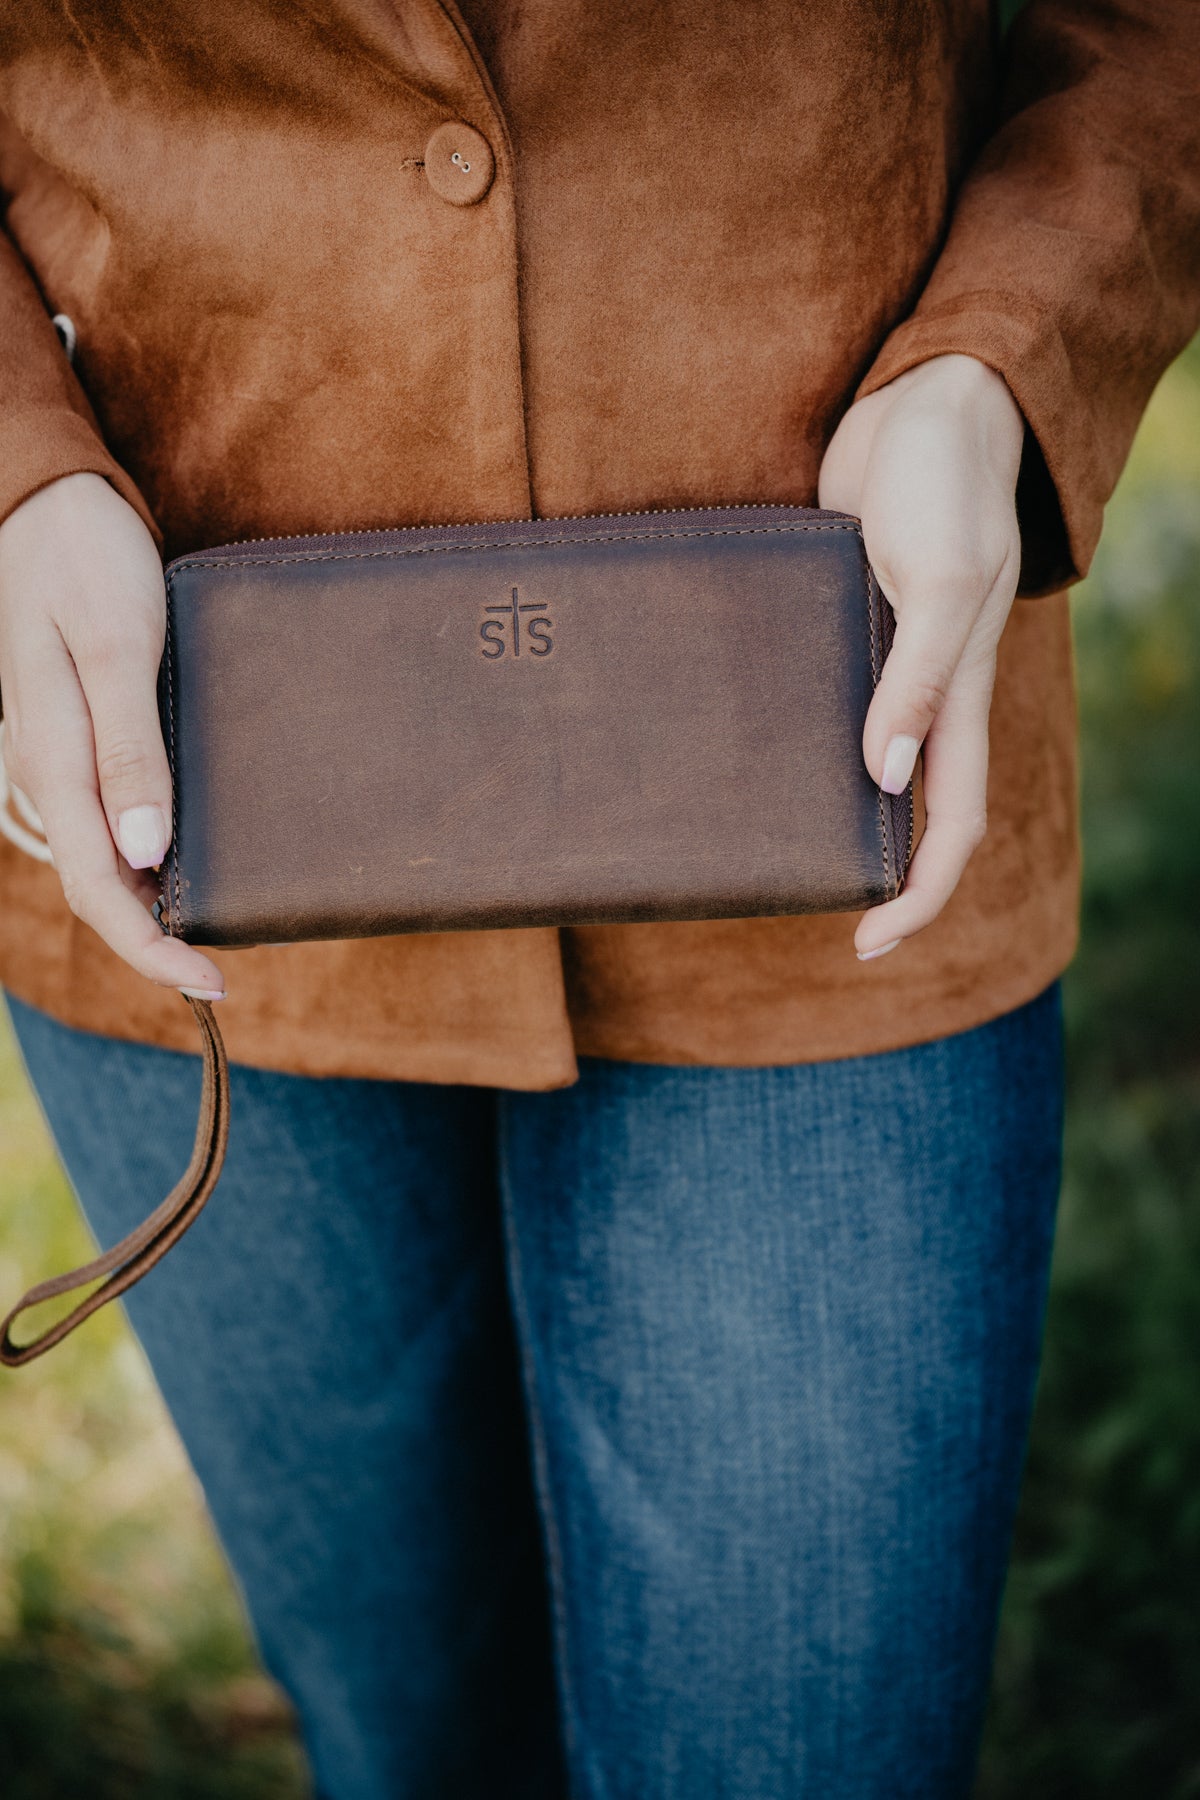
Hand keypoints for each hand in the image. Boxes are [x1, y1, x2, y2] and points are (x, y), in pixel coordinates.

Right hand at [0, 473, 224, 997]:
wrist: (47, 503)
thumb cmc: (84, 564)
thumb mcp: (115, 650)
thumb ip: (129, 750)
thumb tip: (147, 849)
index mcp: (53, 761)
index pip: (97, 886)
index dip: (148, 945)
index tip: (209, 980)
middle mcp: (49, 772)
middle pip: (96, 884)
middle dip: (151, 939)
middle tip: (218, 974)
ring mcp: (59, 755)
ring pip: (97, 855)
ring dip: (146, 902)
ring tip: (206, 931)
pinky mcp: (77, 734)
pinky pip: (103, 816)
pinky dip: (142, 853)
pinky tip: (179, 858)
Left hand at [818, 353, 1024, 959]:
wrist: (927, 400)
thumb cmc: (946, 482)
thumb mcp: (941, 578)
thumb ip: (921, 677)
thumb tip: (884, 775)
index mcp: (962, 694)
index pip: (954, 821)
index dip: (922, 892)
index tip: (869, 939)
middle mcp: (925, 690)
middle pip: (910, 807)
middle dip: (875, 869)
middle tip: (811, 906)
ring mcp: (884, 658)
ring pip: (864, 757)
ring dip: (833, 806)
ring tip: (771, 844)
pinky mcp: (842, 620)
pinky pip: (824, 697)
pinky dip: (795, 732)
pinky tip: (741, 746)